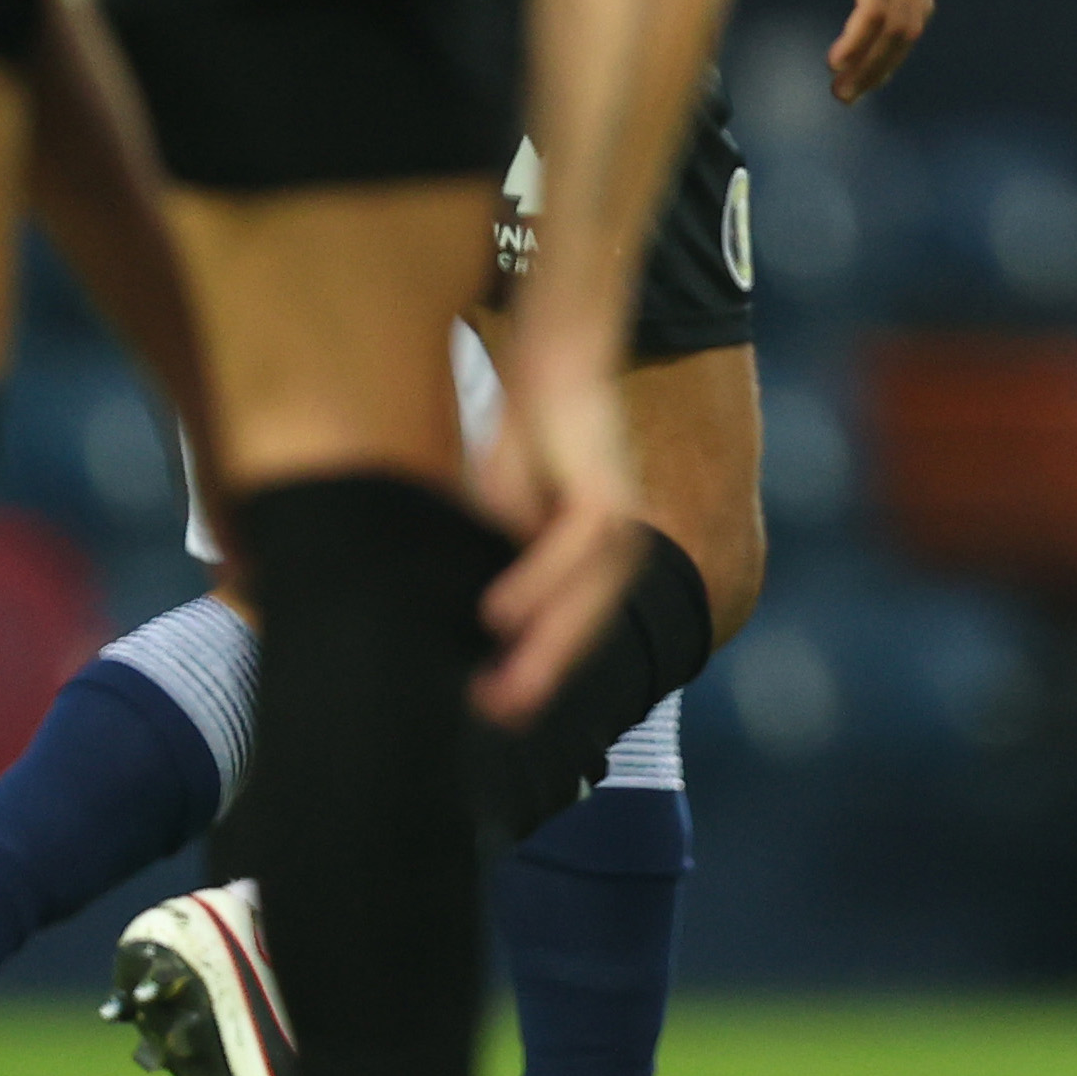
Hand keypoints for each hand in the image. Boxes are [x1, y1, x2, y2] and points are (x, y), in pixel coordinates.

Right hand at [471, 351, 647, 726]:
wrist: (563, 356)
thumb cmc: (531, 430)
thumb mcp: (505, 496)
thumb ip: (498, 539)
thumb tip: (460, 587)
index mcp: (592, 555)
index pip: (570, 628)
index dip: (536, 668)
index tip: (493, 707)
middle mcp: (615, 548)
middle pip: (585, 628)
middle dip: (542, 676)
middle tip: (498, 719)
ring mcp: (615, 520)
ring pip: (586, 602)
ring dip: (542, 647)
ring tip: (498, 689)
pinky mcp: (602, 489)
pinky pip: (573, 550)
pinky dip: (535, 585)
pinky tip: (497, 616)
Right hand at [821, 0, 938, 97]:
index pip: (912, 16)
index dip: (891, 50)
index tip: (866, 75)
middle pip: (908, 32)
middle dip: (880, 68)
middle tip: (850, 96)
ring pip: (891, 28)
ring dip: (866, 64)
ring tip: (841, 89)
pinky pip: (873, 10)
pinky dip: (857, 41)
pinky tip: (837, 59)